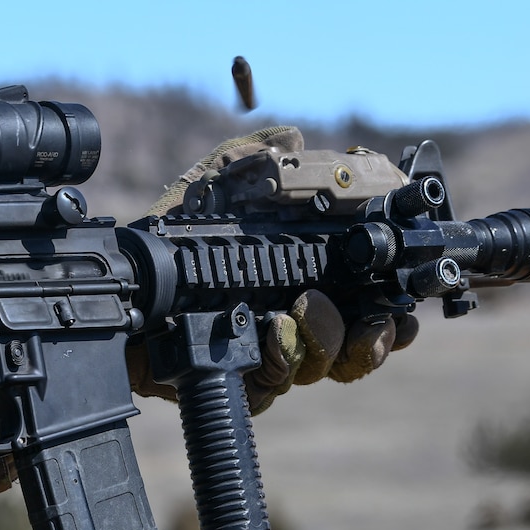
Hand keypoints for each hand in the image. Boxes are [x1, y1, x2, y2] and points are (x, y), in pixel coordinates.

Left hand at [133, 130, 412, 414]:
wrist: (123, 283)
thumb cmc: (170, 233)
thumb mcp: (211, 184)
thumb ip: (253, 158)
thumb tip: (293, 140)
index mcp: (309, 282)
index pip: (370, 309)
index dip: (394, 316)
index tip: (407, 310)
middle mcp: (295, 325)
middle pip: (359, 351)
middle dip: (372, 338)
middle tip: (367, 318)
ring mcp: (266, 356)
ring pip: (319, 368)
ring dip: (323, 340)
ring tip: (302, 310)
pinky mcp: (233, 382)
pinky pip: (268, 390)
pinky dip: (275, 362)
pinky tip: (267, 336)